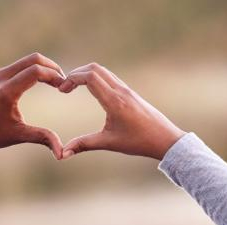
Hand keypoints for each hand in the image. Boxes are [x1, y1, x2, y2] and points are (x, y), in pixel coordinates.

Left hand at [0, 53, 65, 164]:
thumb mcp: (15, 135)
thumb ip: (41, 138)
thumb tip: (62, 153)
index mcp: (7, 91)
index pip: (36, 71)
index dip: (54, 76)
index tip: (64, 87)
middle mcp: (1, 77)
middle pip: (33, 59)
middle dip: (52, 67)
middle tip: (63, 80)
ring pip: (25, 61)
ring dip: (42, 68)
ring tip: (54, 82)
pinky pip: (17, 66)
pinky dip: (31, 70)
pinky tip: (38, 83)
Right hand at [58, 63, 185, 159]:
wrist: (165, 139)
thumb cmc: (139, 142)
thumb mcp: (109, 143)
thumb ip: (84, 144)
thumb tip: (62, 154)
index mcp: (114, 101)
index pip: (89, 77)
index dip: (71, 79)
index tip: (61, 91)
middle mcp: (120, 90)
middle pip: (94, 68)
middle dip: (76, 74)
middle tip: (64, 88)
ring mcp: (127, 90)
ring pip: (103, 71)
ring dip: (86, 74)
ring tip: (73, 87)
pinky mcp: (130, 93)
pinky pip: (110, 77)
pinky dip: (96, 78)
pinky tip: (91, 91)